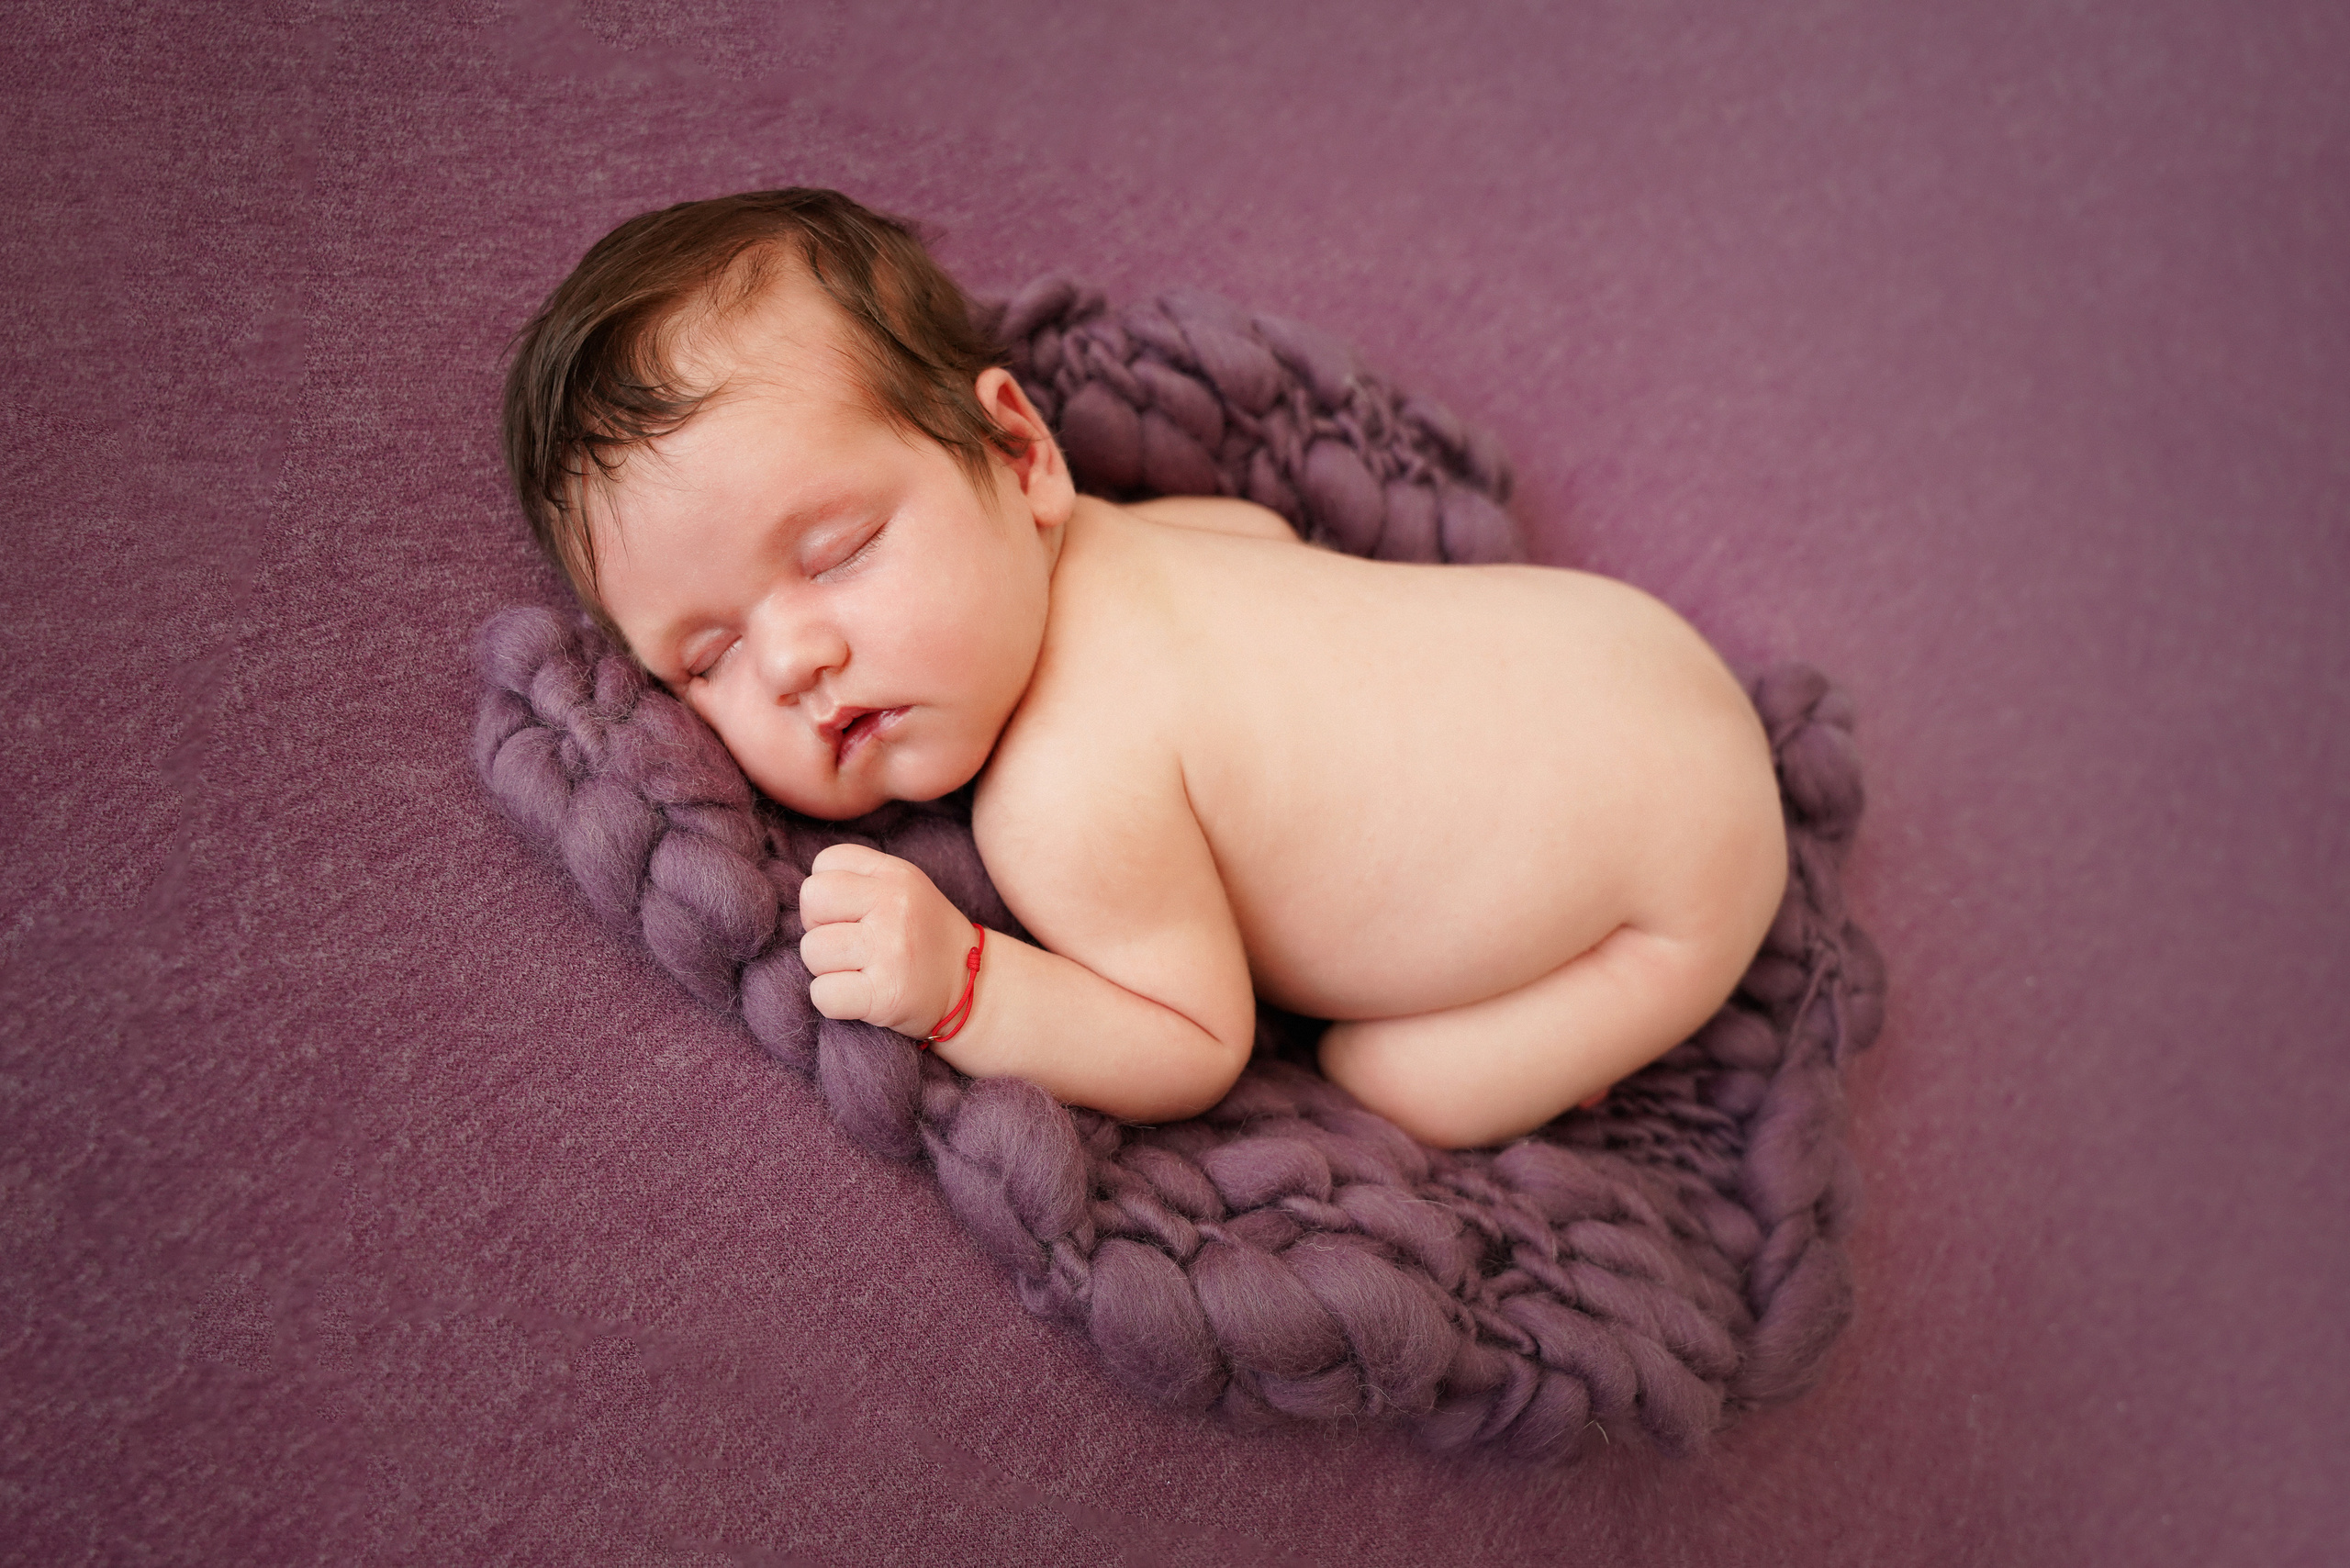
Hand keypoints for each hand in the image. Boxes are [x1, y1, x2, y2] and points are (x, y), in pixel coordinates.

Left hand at [796, 843, 976, 1038]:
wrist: (972, 987)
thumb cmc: (923, 938)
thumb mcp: (905, 889)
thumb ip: (859, 879)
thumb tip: (803, 896)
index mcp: (897, 874)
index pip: (825, 862)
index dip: (828, 893)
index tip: (851, 914)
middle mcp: (895, 905)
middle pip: (812, 899)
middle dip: (819, 926)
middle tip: (849, 945)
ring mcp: (891, 950)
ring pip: (812, 950)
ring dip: (826, 968)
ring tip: (860, 971)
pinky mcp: (886, 994)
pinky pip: (822, 994)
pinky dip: (832, 1001)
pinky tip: (859, 996)